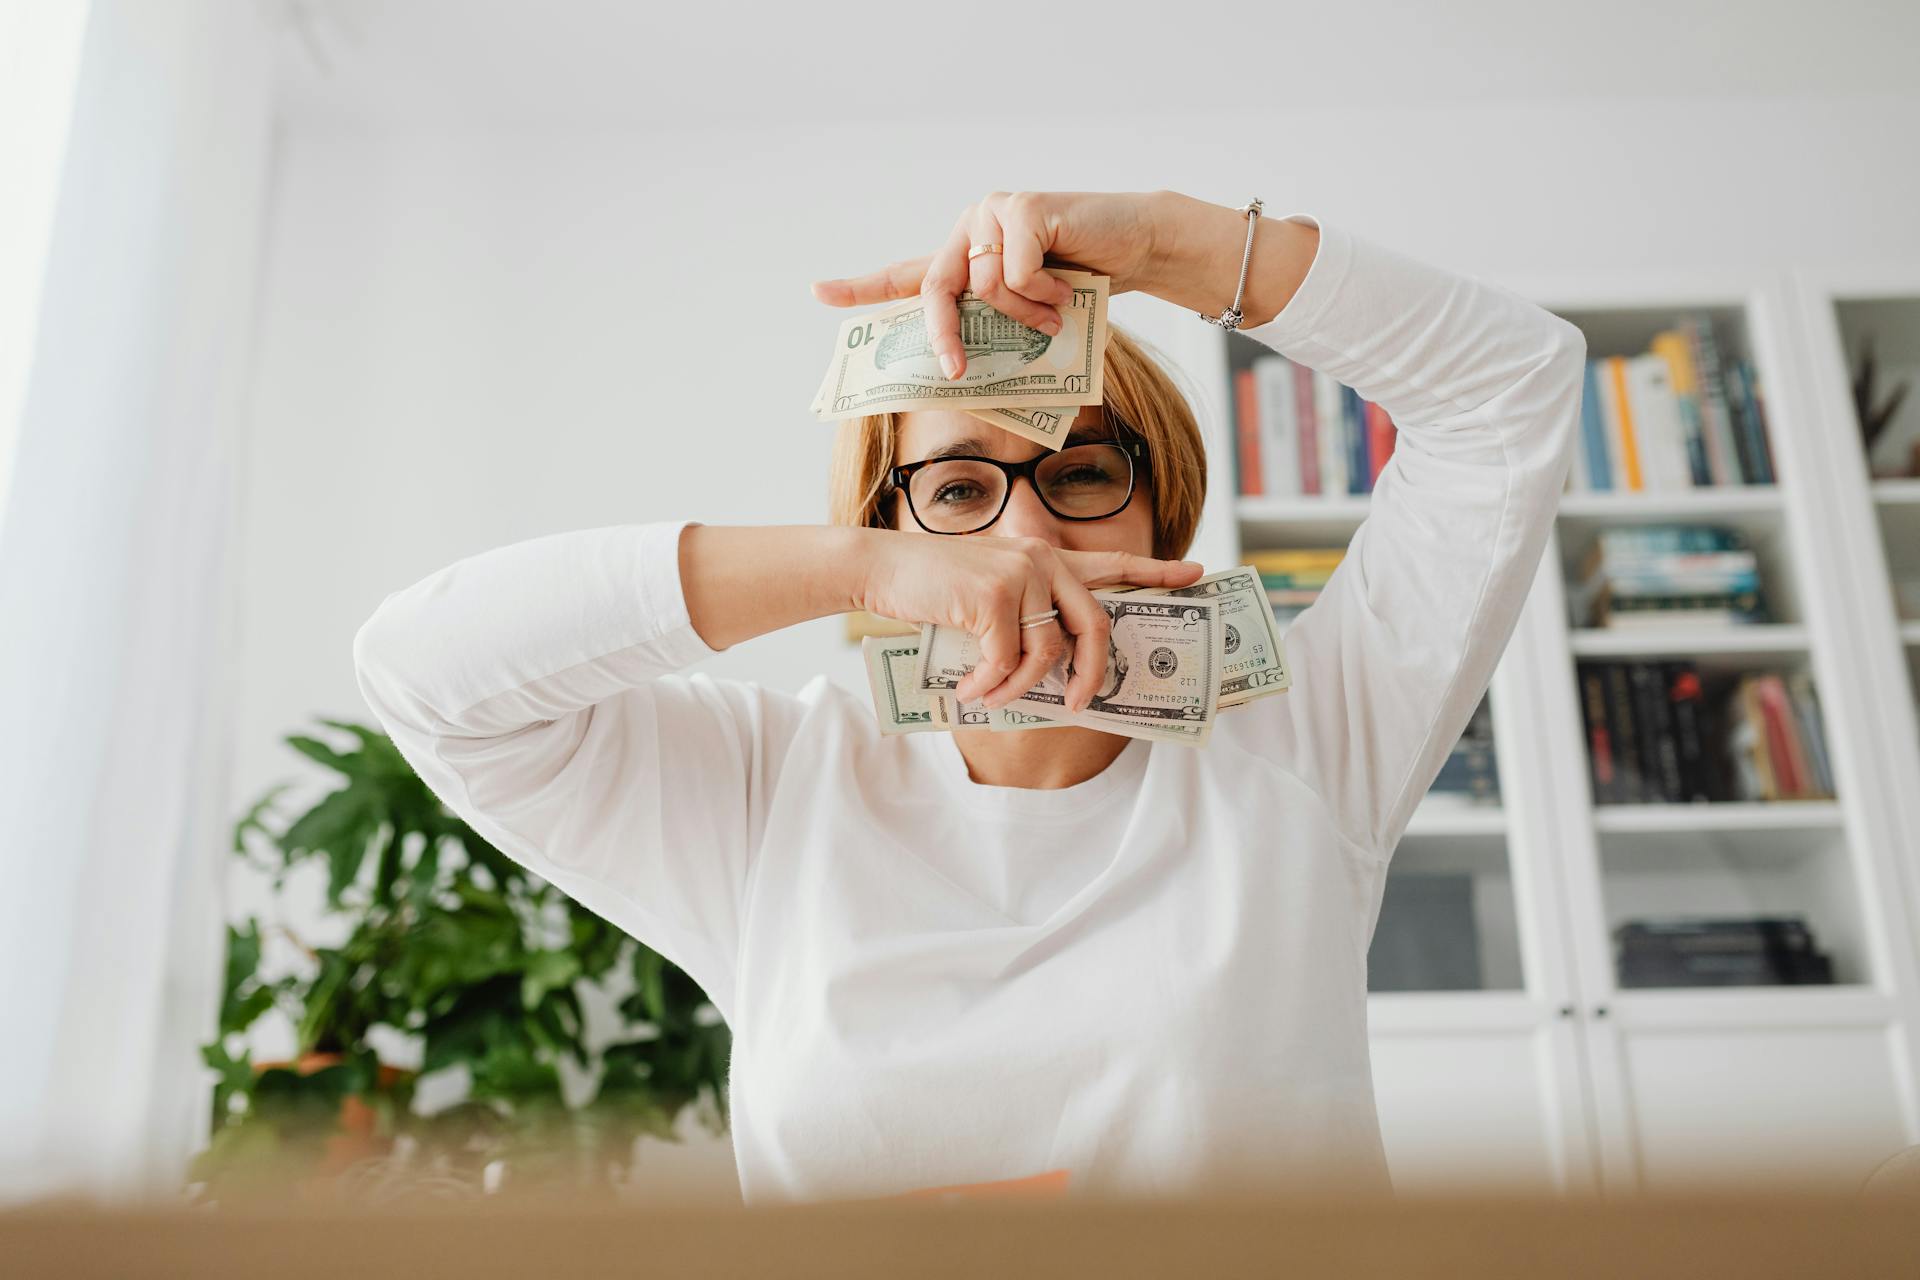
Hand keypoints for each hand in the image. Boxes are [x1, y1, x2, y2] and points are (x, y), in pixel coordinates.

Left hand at [810, 190, 1164, 379]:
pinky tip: (1068, 281)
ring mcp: (991, 212)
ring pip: (985, 288)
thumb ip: (996, 328)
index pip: (906, 273)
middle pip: (937, 289)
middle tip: (957, 370)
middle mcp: (971, 229)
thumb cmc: (1087, 284)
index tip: (818, 294)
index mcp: (967, 257)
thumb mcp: (1033, 313)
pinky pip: (1014, 273)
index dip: (861, 287)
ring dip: (1026, 314)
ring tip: (1056, 310)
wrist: (1137, 246)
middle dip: (944, 335)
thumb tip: (964, 369)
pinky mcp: (1019, 206)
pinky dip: (1044, 291)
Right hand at [857, 531, 1203, 711]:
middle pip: (1094, 626)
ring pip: (1047, 653)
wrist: (880, 568)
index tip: (1195, 575)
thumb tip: (1052, 670)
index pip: (1112, 563)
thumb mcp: (987, 596)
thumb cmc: (932, 588)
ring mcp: (1020, 573)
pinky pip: (1007, 661)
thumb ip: (1023, 616)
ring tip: (990, 699)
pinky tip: (969, 690)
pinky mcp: (993, 594)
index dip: (1156, 571)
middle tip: (1079, 704)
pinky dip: (989, 686)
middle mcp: (1041, 559)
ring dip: (1019, 689)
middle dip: (1091, 674)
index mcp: (1045, 559)